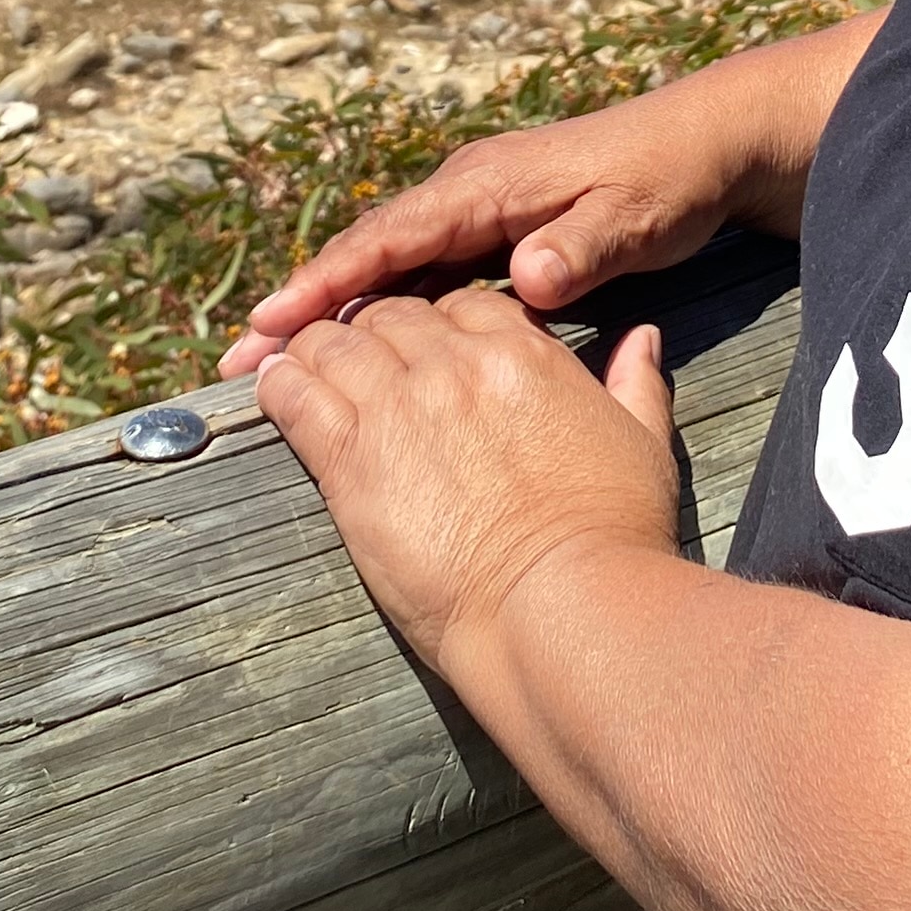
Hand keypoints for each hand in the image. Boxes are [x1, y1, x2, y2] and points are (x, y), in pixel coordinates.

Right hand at [217, 15, 870, 377]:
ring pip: (385, 264)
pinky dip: (374, 305)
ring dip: (329, 310)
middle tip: (235, 361)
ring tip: (266, 365)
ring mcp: (474, 209)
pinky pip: (414, 271)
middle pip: (367, 252)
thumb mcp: (634, 215)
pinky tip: (348, 348)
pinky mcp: (490, 229)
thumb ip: (582, 247)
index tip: (273, 324)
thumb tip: (527, 277)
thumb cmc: (667, 181)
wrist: (704, 143)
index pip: (392, 239)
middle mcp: (466, 190)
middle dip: (302, 304)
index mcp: (488, 185)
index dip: (329, 284)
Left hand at [254, 289, 682, 673]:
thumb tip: (641, 337)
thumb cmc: (614, 535)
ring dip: (313, 346)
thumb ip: (634, 382)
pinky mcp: (350, 461)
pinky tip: (266, 382)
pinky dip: (277, 383)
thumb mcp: (643, 443)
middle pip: (391, 316)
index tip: (420, 340)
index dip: (436, 319)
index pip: (462, 306)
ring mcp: (397, 407)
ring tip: (292, 356)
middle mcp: (455, 365)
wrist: (563, 605)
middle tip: (348, 346)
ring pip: (334, 344)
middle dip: (370, 326)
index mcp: (523, 353)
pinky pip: (296, 397)